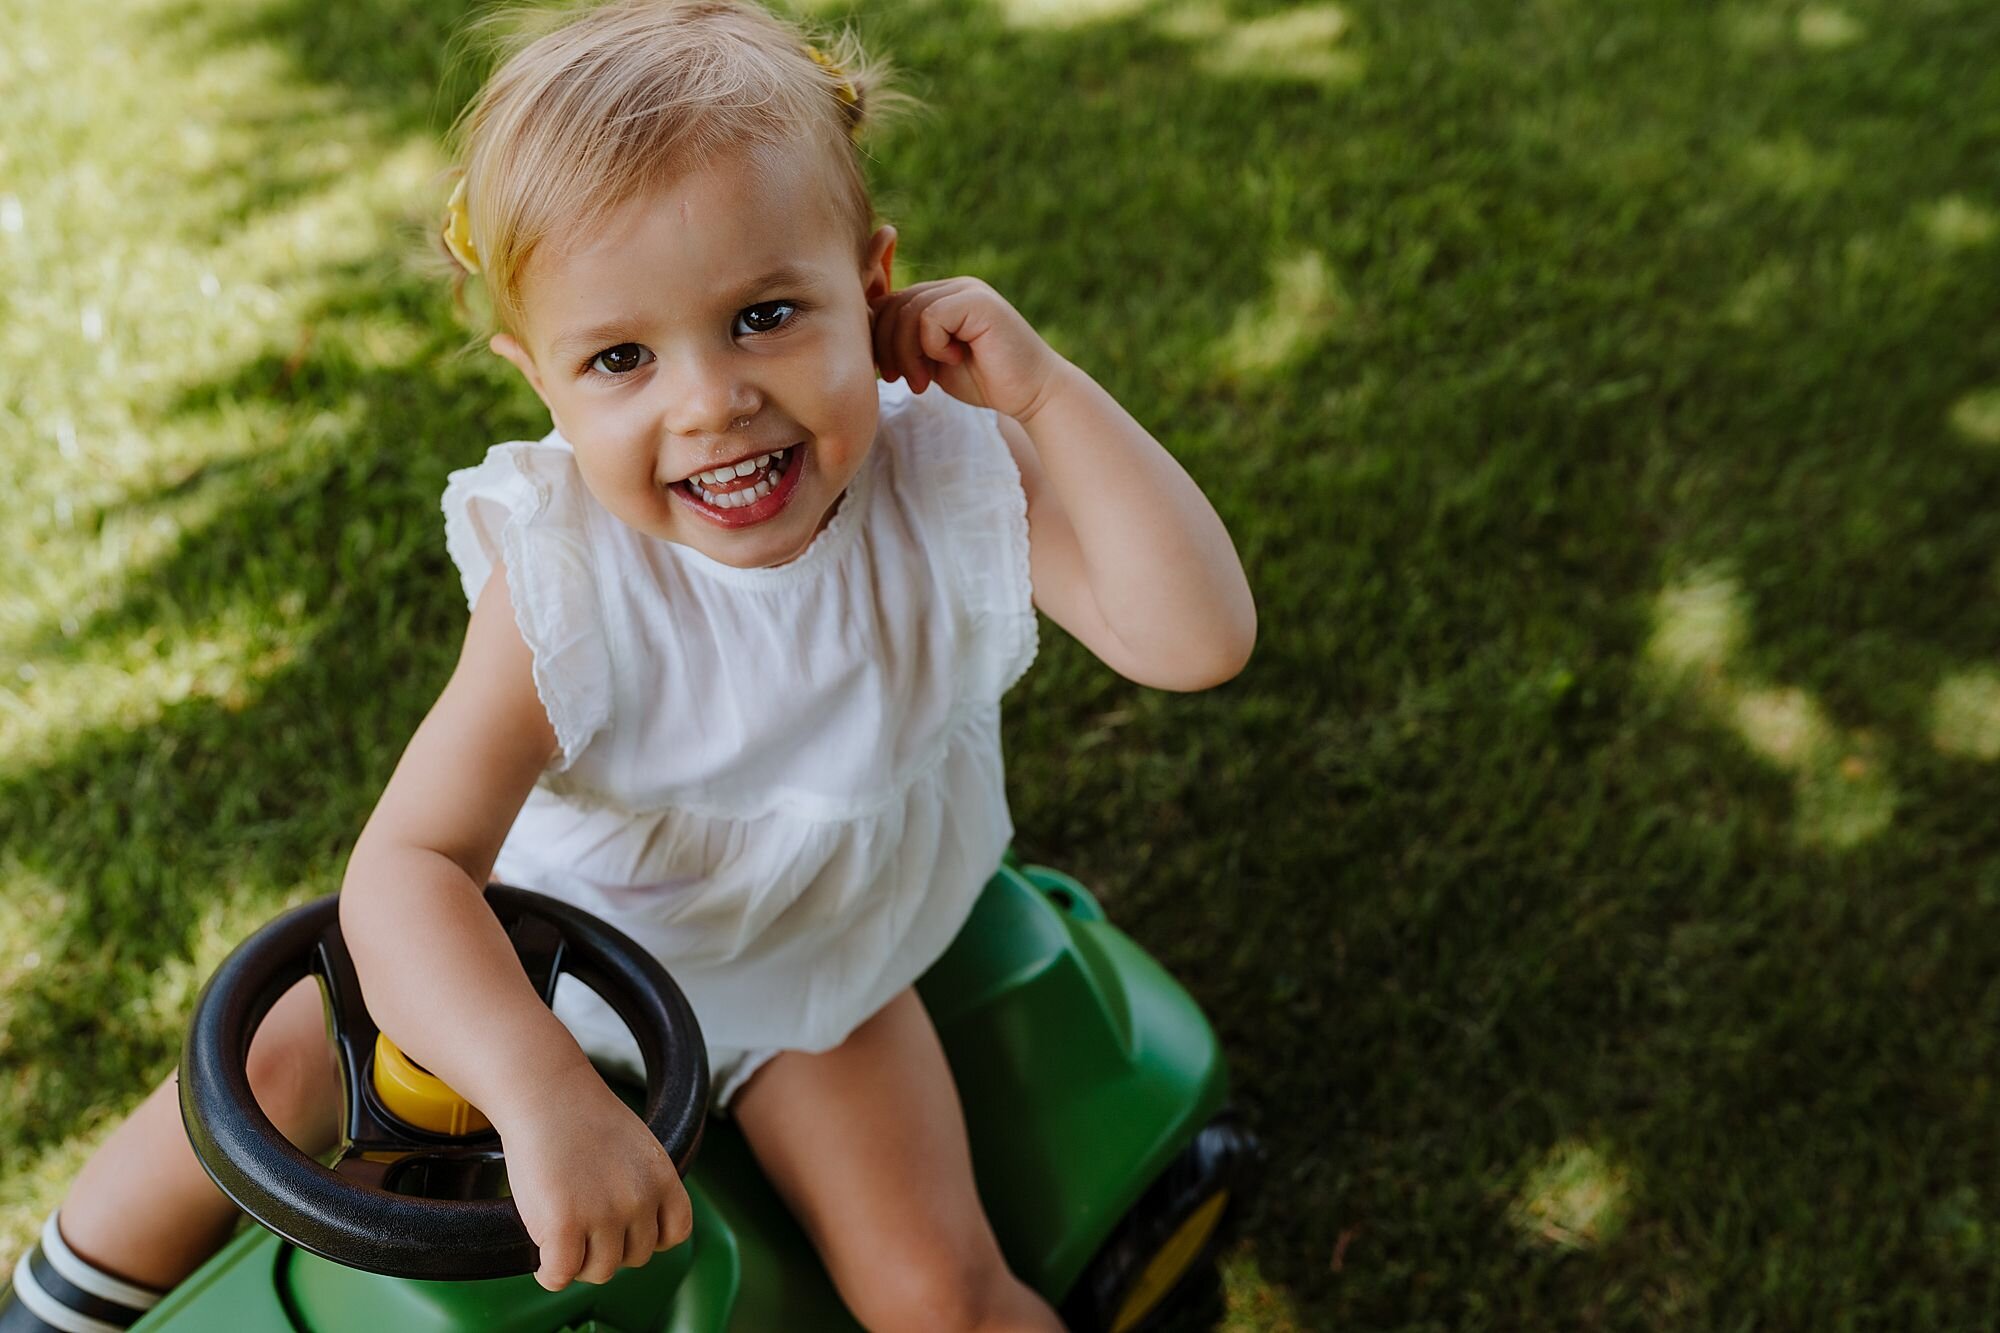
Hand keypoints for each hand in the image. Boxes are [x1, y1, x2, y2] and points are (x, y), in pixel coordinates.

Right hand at [490, 1070, 692, 1290]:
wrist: (546, 1094)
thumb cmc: (583, 1117)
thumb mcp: (636, 1147)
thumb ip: (643, 1185)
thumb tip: (632, 1228)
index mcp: (663, 1180)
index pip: (675, 1233)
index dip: (647, 1236)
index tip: (622, 1228)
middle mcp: (640, 1201)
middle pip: (634, 1257)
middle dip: (608, 1247)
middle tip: (581, 1226)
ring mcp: (603, 1215)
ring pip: (600, 1271)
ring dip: (579, 1262)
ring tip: (560, 1237)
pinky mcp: (563, 1226)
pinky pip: (560, 1276)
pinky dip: (550, 1274)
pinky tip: (542, 1257)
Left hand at [869, 277, 1066, 422]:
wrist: (1032, 394)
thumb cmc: (985, 381)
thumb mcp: (933, 361)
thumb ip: (906, 342)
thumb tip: (864, 330)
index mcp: (941, 296)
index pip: (888, 302)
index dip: (877, 337)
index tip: (889, 372)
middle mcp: (953, 286)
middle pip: (892, 305)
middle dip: (888, 348)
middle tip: (900, 382)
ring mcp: (967, 290)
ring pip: (908, 311)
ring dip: (907, 354)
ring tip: (921, 383)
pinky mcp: (979, 301)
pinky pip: (930, 316)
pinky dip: (931, 346)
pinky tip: (952, 363)